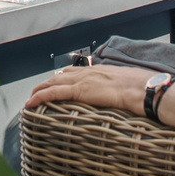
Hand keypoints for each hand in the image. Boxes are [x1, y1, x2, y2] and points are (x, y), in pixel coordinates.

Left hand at [25, 64, 150, 116]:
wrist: (144, 89)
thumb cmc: (141, 90)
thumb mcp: (127, 87)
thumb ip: (119, 91)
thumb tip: (123, 99)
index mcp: (98, 71)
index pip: (74, 72)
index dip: (61, 78)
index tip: (55, 83)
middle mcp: (87, 73)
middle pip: (59, 77)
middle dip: (46, 84)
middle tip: (37, 93)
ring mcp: (83, 80)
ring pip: (52, 83)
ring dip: (39, 90)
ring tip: (30, 99)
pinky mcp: (80, 90)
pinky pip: (54, 93)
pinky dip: (40, 97)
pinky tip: (31, 103)